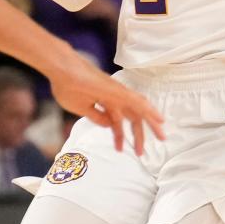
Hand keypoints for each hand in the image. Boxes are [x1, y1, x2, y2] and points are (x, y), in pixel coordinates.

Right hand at [48, 51, 163, 154]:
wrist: (62, 72)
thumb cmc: (67, 87)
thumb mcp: (82, 110)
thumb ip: (97, 117)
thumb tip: (108, 126)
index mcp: (104, 102)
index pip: (117, 121)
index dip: (119, 136)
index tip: (119, 149)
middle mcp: (114, 98)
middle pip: (131, 117)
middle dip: (138, 135)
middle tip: (142, 152)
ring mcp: (117, 93)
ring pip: (139, 110)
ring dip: (151, 123)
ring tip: (162, 137)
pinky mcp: (119, 91)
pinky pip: (138, 101)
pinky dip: (149, 110)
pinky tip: (159, 119)